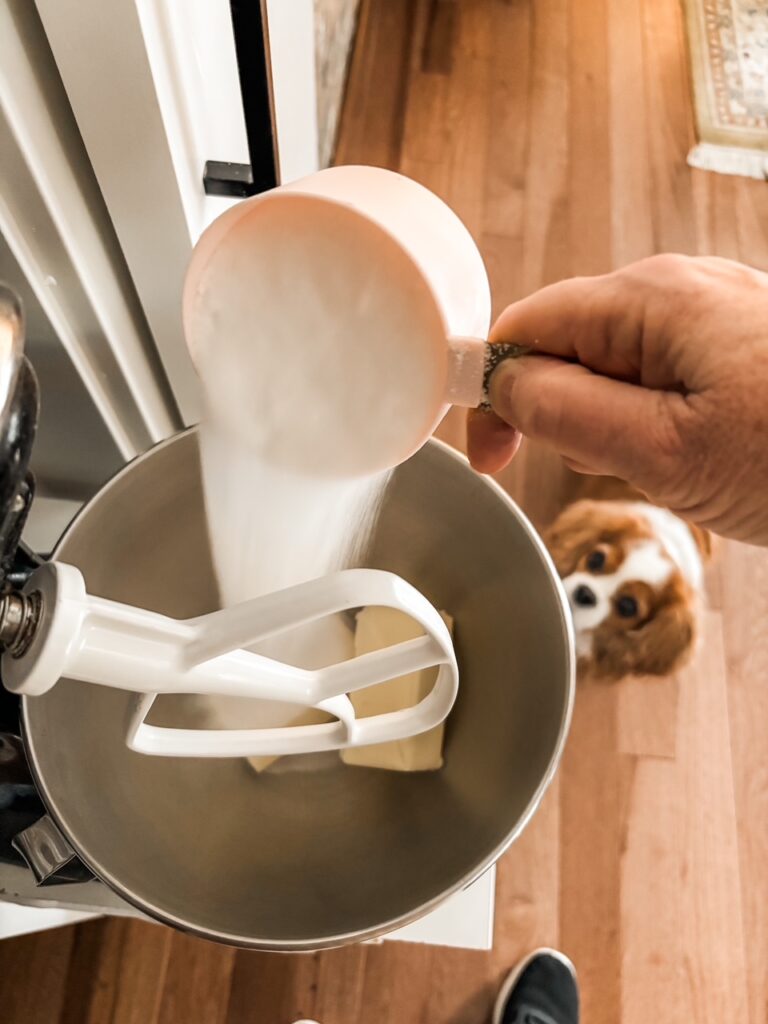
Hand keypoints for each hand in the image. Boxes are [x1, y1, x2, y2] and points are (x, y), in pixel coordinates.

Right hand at [467, 254, 767, 544]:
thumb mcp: (664, 451)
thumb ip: (567, 414)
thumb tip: (503, 387)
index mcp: (652, 298)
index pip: (525, 328)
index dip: (494, 393)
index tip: (492, 456)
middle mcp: (681, 289)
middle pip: (571, 350)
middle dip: (572, 417)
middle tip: (627, 466)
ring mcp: (715, 314)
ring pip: (620, 373)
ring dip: (624, 427)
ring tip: (686, 464)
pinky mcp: (739, 344)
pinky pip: (667, 380)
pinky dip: (665, 424)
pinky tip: (710, 453)